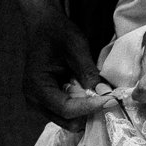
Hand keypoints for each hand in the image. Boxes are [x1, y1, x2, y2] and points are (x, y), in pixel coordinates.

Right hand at [20, 4, 117, 131]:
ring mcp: (38, 102)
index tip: (112, 101)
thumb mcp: (76, 47)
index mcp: (37, 86)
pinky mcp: (45, 101)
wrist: (43, 24)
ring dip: (85, 112)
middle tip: (109, 102)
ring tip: (101, 99)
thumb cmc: (57, 32)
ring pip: (66, 120)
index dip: (91, 107)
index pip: (66, 109)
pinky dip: (80, 108)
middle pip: (66, 120)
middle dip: (89, 114)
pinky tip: (91, 96)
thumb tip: (105, 93)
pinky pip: (65, 112)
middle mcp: (33, 99)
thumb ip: (88, 72)